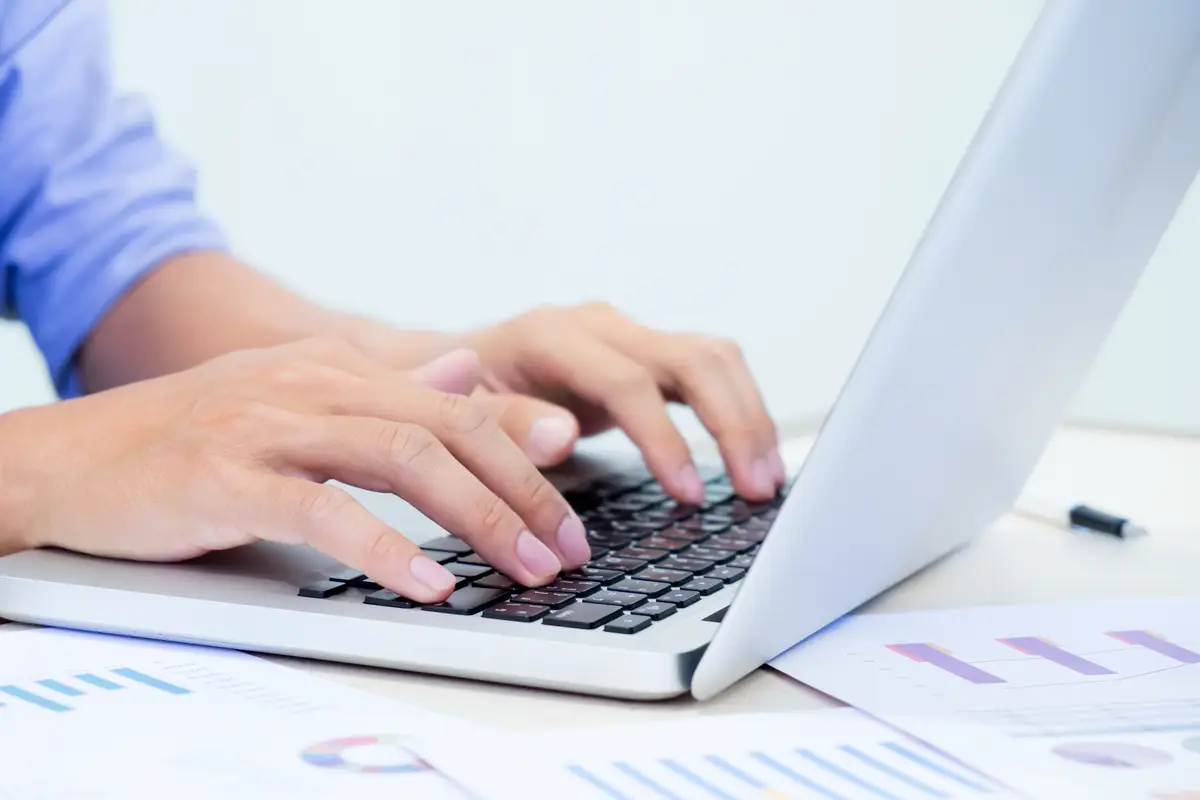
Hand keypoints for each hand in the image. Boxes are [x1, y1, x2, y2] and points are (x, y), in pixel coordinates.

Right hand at [0, 339, 591, 601]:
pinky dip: (386, 548)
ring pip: (403, 457)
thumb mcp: (295, 400)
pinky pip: (324, 510)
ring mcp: (271, 424)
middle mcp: (316, 384)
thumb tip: (463, 369)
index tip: (573, 506)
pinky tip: (429, 584)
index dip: (526, 452)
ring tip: (525, 568)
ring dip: (479, 517)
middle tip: (568, 549)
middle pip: (449, 427)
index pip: (459, 403)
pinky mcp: (228, 476)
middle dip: (523, 491)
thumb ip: (385, 388)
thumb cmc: (189, 438)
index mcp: (339, 368)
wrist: (69, 457)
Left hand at [356, 303, 785, 503]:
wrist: (436, 373)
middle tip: (755, 490)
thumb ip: (504, 423)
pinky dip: (737, 413)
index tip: (688, 496)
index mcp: (548, 335)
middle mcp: (596, 326)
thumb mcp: (456, 418)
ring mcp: (624, 337)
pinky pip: (707, 373)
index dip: (663, 438)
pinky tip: (753, 459)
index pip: (627, 380)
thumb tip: (564, 434)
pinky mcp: (642, 358)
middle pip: (690, 357)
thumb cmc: (444, 402)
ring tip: (766, 481)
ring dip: (748, 417)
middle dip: (732, 423)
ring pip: (712, 358)